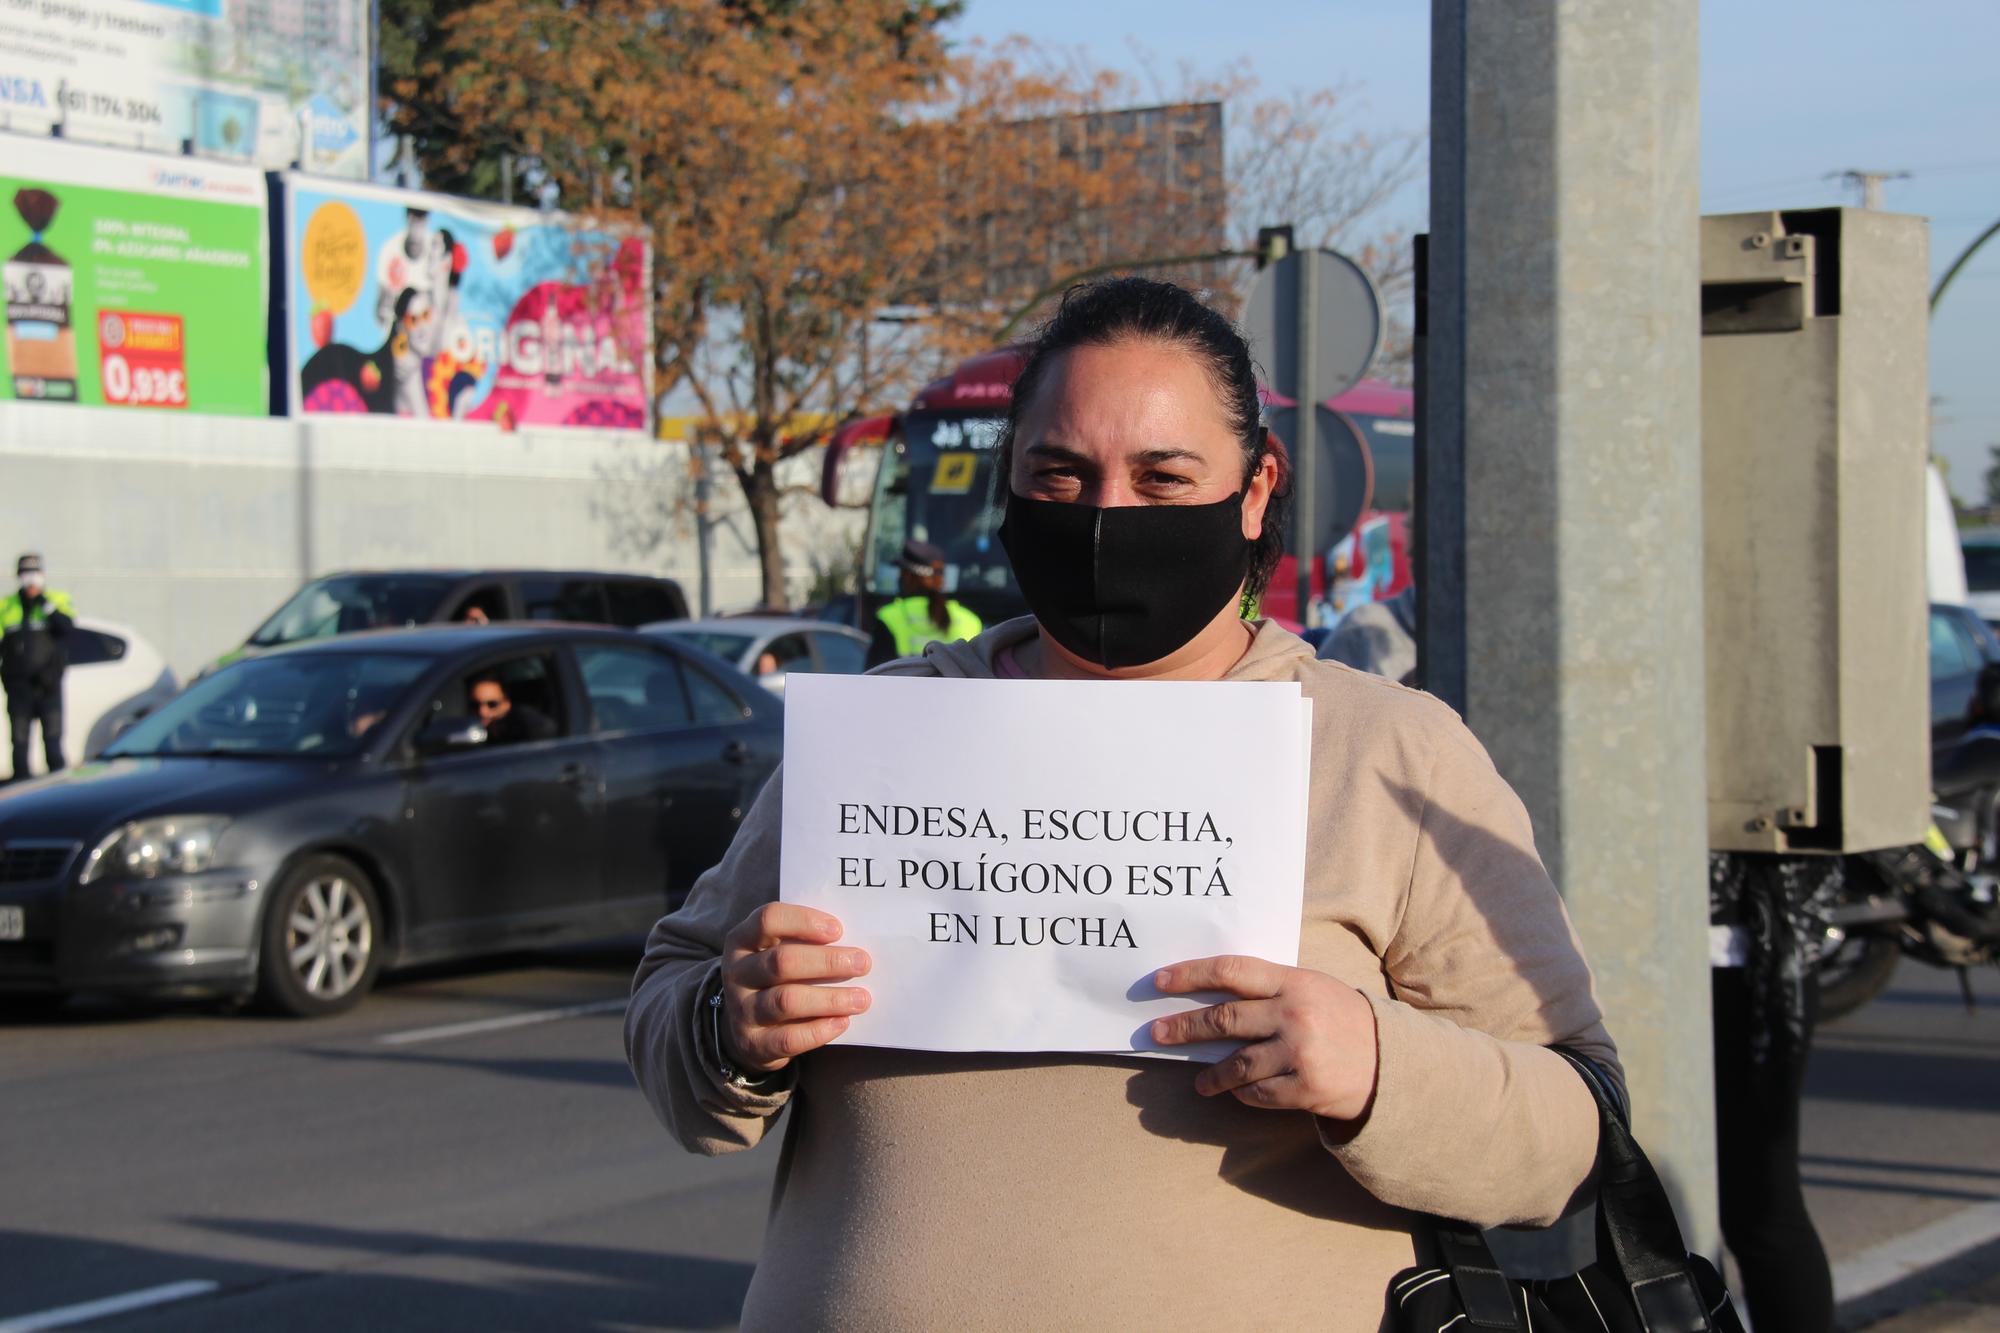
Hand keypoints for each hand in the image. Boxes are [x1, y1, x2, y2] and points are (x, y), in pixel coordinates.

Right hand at [721, 903, 870, 1073]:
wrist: (746, 1030)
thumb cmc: (774, 980)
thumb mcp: (776, 953)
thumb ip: (804, 943)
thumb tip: (852, 944)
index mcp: (742, 941)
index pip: (768, 919)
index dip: (804, 921)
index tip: (838, 930)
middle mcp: (736, 974)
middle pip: (781, 962)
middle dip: (827, 961)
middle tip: (862, 963)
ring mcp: (741, 1011)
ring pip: (787, 1001)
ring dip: (830, 998)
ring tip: (861, 998)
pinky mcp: (753, 1044)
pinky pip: (789, 1038)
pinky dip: (819, 1030)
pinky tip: (842, 1022)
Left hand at [1151, 955, 1378, 1121]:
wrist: (1391, 1064)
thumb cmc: (1343, 1020)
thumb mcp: (1312, 988)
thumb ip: (1270, 988)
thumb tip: (1211, 996)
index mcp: (1294, 982)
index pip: (1231, 971)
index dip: (1190, 974)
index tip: (1159, 982)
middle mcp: (1294, 1014)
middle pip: (1223, 1020)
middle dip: (1183, 1028)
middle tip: (1156, 1034)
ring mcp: (1299, 1053)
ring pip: (1235, 1064)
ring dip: (1211, 1075)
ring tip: (1200, 1082)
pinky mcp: (1304, 1089)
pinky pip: (1256, 1093)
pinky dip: (1242, 1094)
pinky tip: (1237, 1093)